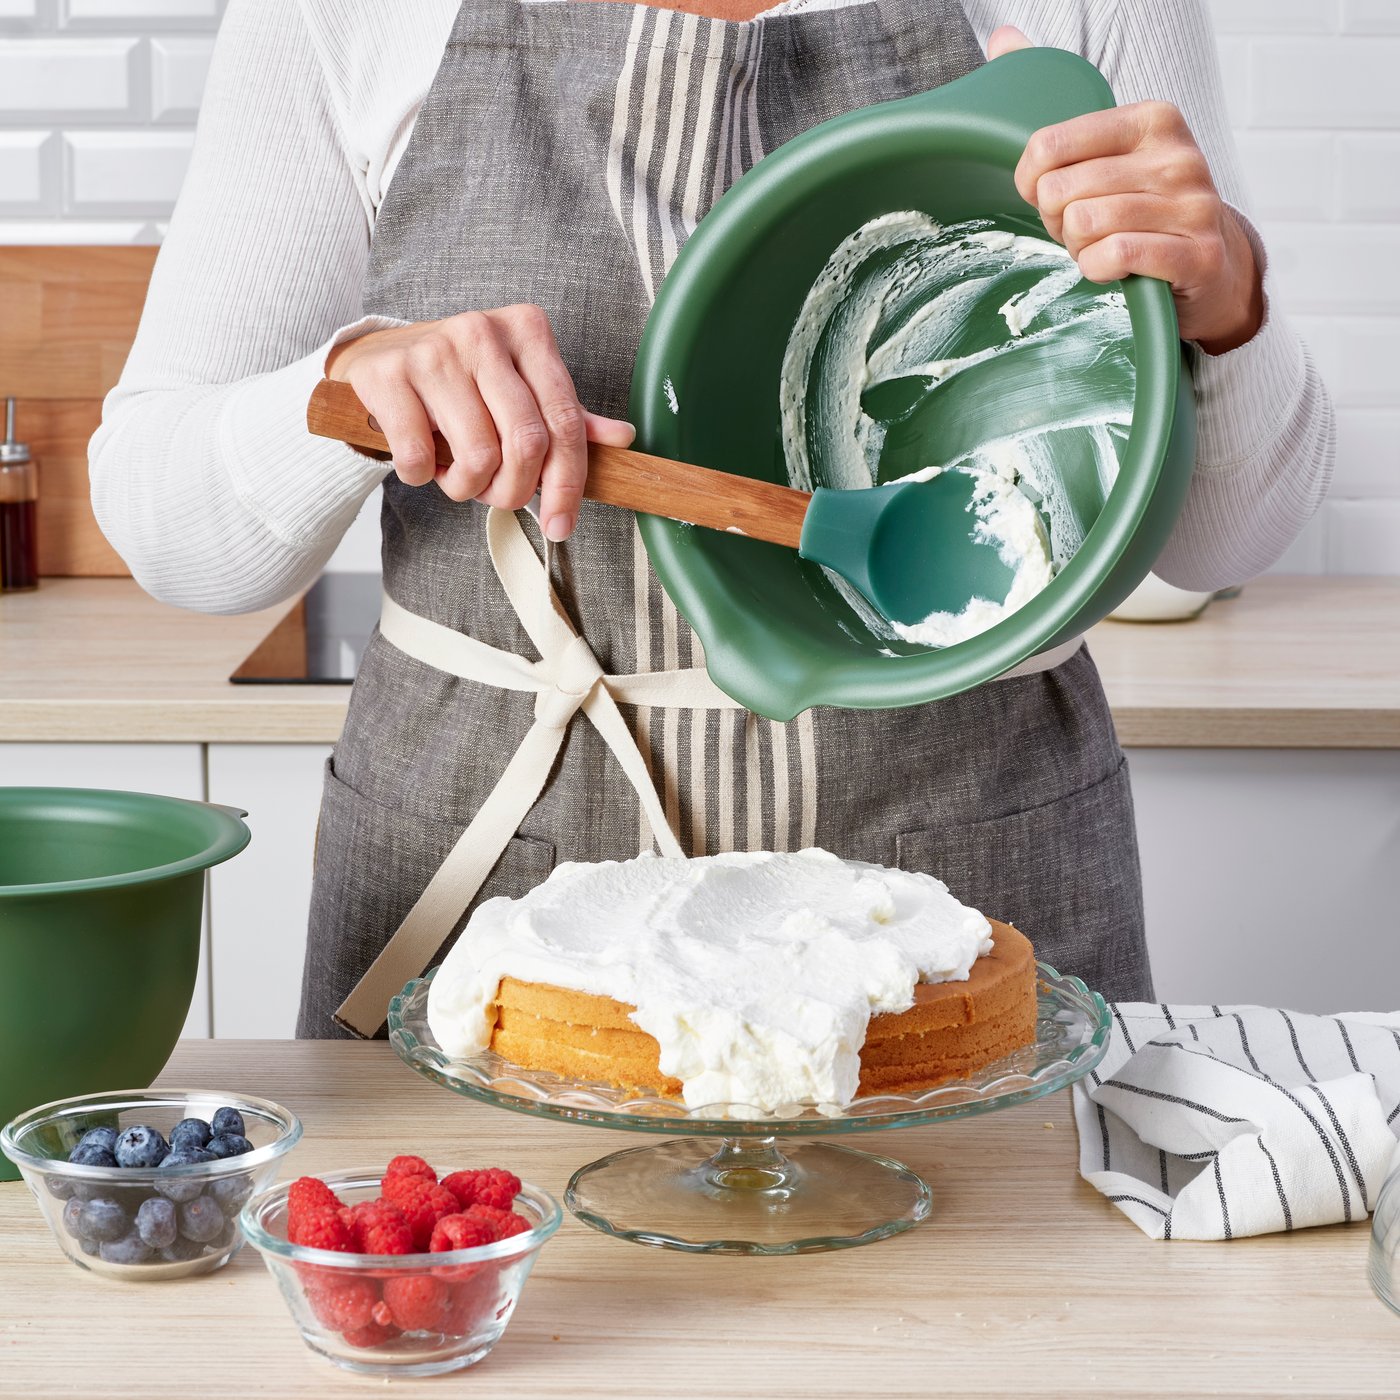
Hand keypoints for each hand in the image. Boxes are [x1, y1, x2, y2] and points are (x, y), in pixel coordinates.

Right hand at [325, 304, 634, 539]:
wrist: (380, 357)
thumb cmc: (462, 380)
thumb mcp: (519, 388)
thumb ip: (566, 414)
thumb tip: (621, 438)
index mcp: (527, 331)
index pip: (564, 422)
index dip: (568, 485)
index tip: (563, 526)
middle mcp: (483, 332)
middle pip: (526, 444)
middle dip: (516, 491)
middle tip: (498, 498)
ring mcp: (434, 350)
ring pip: (477, 457)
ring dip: (468, 488)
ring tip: (458, 475)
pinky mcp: (390, 375)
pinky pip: (420, 457)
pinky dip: (423, 477)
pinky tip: (423, 459)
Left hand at [987, 26, 1264, 353]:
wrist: (1210, 264)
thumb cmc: (1145, 206)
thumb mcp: (1108, 150)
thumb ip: (1056, 99)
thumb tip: (1003, 38)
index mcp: (1151, 119)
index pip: (1048, 145)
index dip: (1030, 183)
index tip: (1044, 195)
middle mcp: (1176, 155)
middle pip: (1061, 192)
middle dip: (1056, 222)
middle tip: (1079, 228)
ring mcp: (1192, 205)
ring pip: (1085, 224)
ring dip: (1078, 247)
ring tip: (1098, 245)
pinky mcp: (1196, 255)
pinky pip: (1113, 256)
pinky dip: (1096, 269)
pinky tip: (1110, 269)